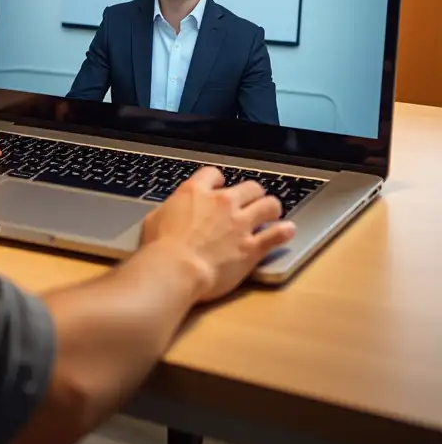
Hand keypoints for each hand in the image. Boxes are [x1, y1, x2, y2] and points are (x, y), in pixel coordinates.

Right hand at [140, 166, 295, 301]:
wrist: (177, 269)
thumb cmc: (160, 247)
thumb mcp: (155, 219)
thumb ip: (171, 211)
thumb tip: (172, 214)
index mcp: (195, 192)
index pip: (213, 174)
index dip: (217, 181)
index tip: (218, 187)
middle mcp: (222, 202)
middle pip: (249, 187)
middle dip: (252, 194)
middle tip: (251, 202)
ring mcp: (240, 223)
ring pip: (269, 205)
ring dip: (271, 208)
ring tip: (272, 214)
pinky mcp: (253, 246)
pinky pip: (278, 234)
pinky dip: (285, 232)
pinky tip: (288, 231)